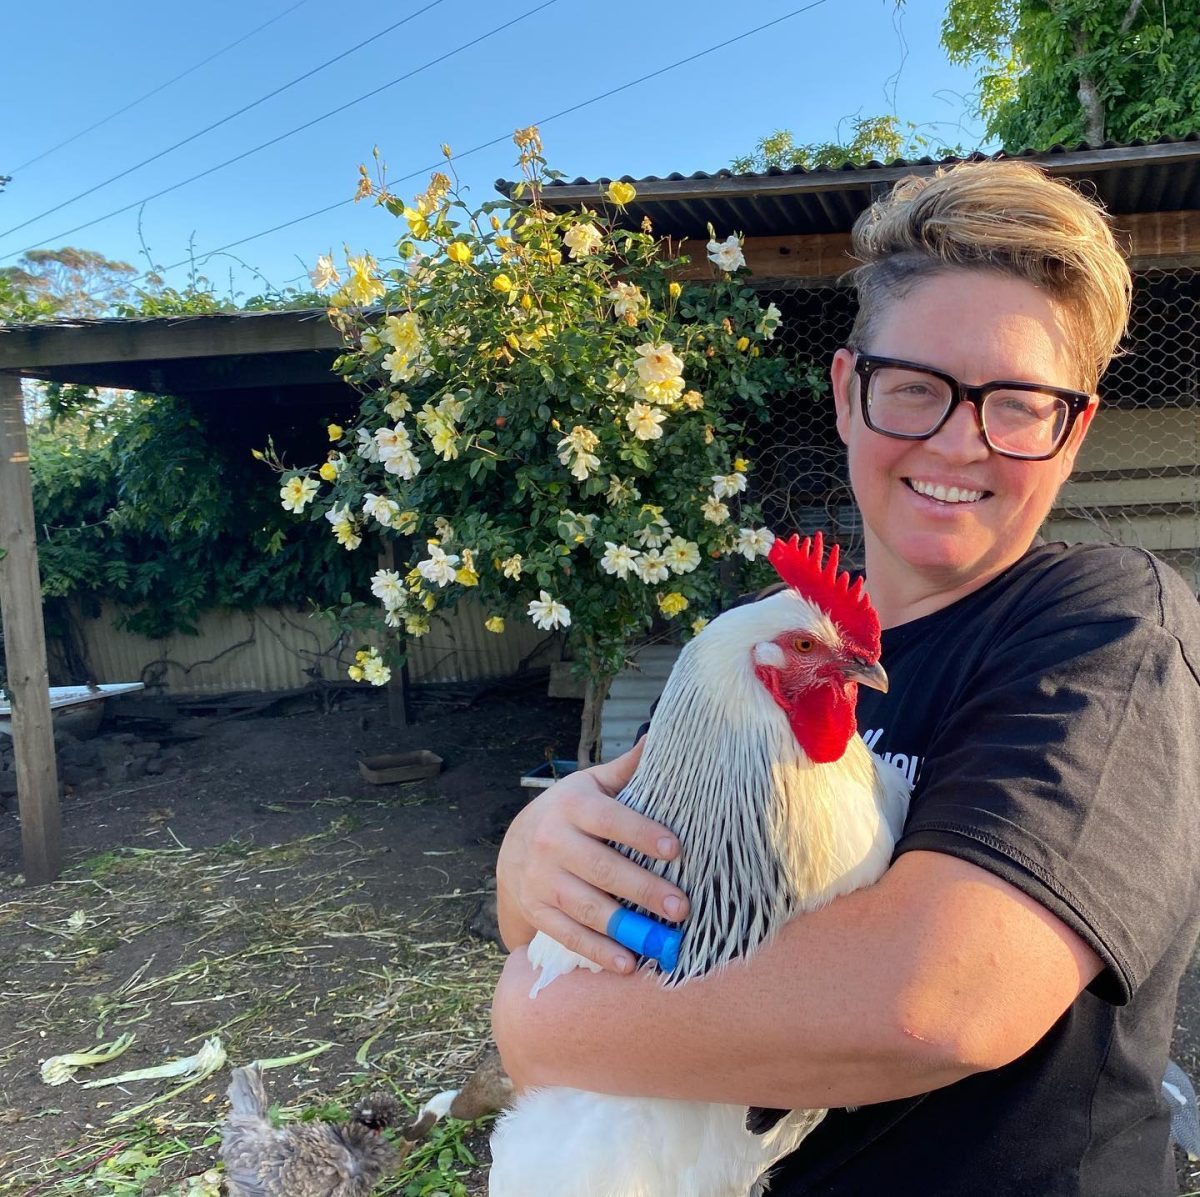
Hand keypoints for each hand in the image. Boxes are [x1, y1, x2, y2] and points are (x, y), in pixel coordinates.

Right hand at [495, 740, 689, 972]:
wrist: (513, 848)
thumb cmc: (570, 813)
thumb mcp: (592, 785)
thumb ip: (627, 768)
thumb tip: (662, 734)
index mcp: (572, 805)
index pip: (609, 819)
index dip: (640, 833)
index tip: (675, 847)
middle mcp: (553, 841)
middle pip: (602, 868)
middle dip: (644, 889)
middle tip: (682, 906)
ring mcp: (541, 879)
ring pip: (586, 906)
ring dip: (626, 927)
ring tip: (662, 941)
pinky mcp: (537, 911)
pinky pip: (570, 934)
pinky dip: (598, 951)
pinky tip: (628, 962)